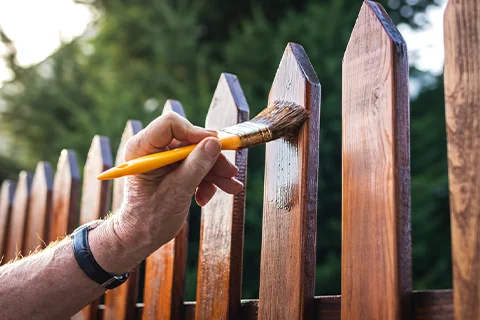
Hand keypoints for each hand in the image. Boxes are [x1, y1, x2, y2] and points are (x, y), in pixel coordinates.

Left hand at [90, 112, 242, 272]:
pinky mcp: (173, 168)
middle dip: (211, 158)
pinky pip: (195, 165)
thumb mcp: (177, 191)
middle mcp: (152, 149)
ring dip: (214, 171)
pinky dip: (206, 180)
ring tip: (231, 187)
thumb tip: (215, 142)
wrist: (142, 237)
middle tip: (231, 172)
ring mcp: (163, 158)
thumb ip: (196, 166)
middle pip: (189, 140)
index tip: (216, 145)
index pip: (171, 124)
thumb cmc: (150, 218)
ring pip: (197, 154)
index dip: (195, 132)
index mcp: (142, 148)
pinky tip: (206, 197)